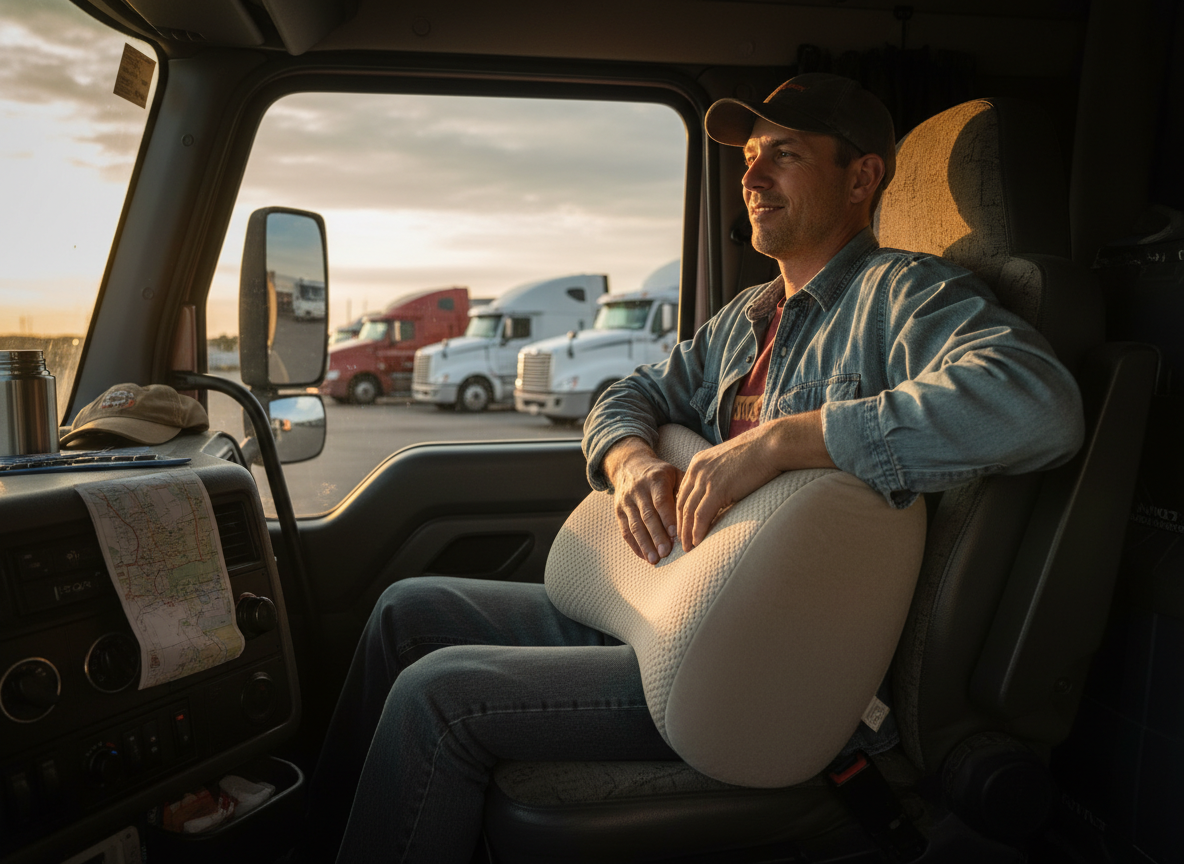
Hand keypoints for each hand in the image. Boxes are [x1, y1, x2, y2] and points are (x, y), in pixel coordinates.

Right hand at [603, 437, 681, 564]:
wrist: (629, 465)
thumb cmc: (660, 474)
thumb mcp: (674, 473)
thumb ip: (686, 489)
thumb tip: (701, 509)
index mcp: (656, 479)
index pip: (661, 501)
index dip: (667, 518)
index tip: (675, 534)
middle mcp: (639, 490)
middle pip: (647, 515)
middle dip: (656, 535)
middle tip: (665, 552)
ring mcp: (626, 501)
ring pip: (634, 525)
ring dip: (644, 543)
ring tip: (654, 559)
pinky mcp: (619, 511)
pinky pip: (625, 530)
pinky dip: (634, 545)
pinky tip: (644, 556)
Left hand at [677, 411, 833, 550]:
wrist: (770, 445)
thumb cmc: (757, 454)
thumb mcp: (730, 463)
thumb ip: (720, 477)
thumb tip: (722, 495)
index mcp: (698, 462)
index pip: (683, 492)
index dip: (680, 512)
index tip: (681, 527)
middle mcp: (697, 470)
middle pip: (681, 503)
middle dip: (679, 525)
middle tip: (679, 542)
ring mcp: (706, 479)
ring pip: (688, 511)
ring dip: (686, 532)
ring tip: (687, 548)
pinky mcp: (717, 489)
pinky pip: (702, 515)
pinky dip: (697, 530)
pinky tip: (696, 542)